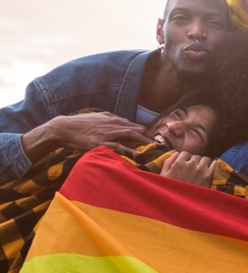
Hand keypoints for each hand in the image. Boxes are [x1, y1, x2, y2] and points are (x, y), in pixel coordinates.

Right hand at [23, 112, 151, 161]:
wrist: (63, 128)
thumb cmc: (80, 124)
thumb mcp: (97, 117)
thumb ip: (111, 119)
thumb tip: (124, 122)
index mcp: (112, 119)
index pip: (134, 124)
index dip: (144, 132)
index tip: (153, 139)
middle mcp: (112, 124)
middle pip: (136, 129)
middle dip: (148, 136)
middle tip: (159, 144)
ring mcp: (107, 133)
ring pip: (130, 135)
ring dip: (143, 141)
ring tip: (154, 147)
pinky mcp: (100, 142)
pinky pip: (118, 146)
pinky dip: (129, 150)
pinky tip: (138, 155)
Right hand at [160, 151, 215, 186]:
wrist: (181, 205)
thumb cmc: (170, 191)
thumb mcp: (163, 176)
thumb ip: (168, 162)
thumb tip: (177, 153)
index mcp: (178, 163)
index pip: (185, 153)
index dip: (185, 159)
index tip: (186, 165)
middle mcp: (190, 164)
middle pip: (196, 156)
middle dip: (195, 162)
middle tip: (194, 170)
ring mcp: (201, 170)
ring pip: (206, 159)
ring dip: (204, 163)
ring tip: (202, 171)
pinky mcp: (209, 177)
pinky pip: (215, 164)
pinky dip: (213, 165)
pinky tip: (210, 171)